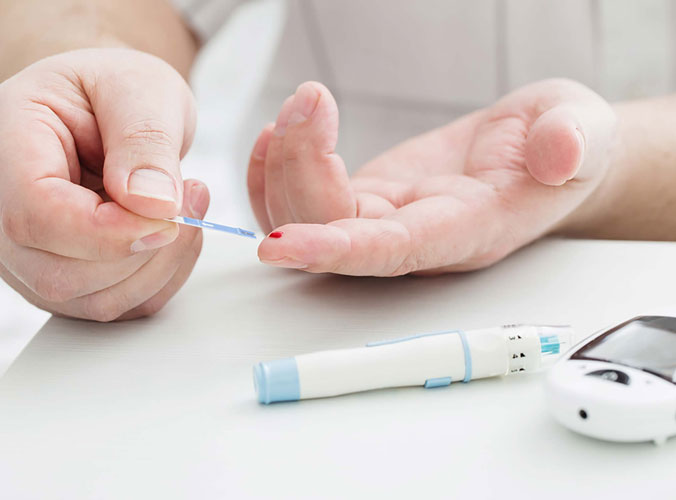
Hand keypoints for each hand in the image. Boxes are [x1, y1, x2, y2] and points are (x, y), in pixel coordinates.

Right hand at [0, 48, 207, 320]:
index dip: (107, 232)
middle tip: (192, 197)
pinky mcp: (60, 278)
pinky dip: (160, 279)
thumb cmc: (114, 91)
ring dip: (160, 265)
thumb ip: (144, 142)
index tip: (169, 214)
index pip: (34, 215)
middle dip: (144, 251)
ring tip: (186, 208)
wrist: (105, 110)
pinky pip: (115, 307)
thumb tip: (152, 206)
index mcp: (2, 143)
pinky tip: (173, 235)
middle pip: (59, 274)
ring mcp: (24, 253)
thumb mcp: (140, 89)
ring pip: (91, 302)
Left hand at [247, 79, 615, 275]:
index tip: (282, 245)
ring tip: (301, 104)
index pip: (391, 251)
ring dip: (284, 163)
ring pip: (306, 215)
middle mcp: (413, 238)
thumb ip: (573, 142)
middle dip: (302, 166)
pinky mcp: (364, 197)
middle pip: (332, 228)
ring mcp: (383, 219)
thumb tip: (559, 151)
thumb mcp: (582, 131)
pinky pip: (301, 200)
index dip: (337, 250)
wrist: (540, 152)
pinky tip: (277, 133)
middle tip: (309, 100)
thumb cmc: (561, 145)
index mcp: (465, 231)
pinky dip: (273, 172)